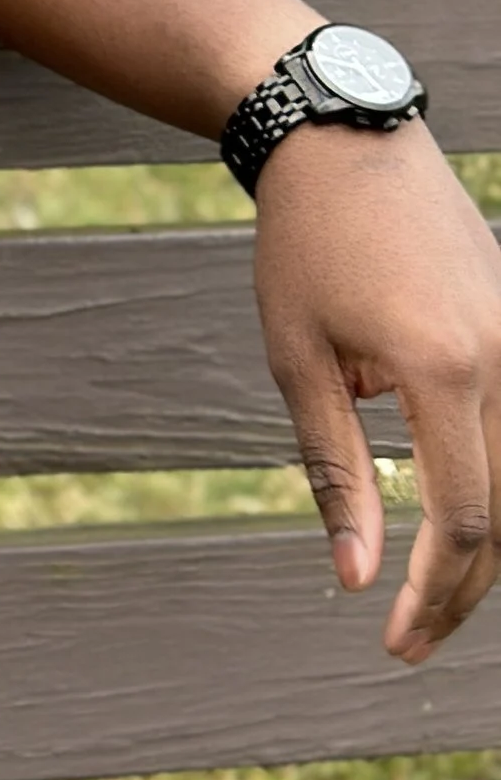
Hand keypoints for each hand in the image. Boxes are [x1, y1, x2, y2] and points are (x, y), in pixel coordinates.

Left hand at [254, 115, 500, 661]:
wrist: (343, 138)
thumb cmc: (304, 244)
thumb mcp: (298, 357)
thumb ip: (334, 470)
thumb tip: (356, 577)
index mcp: (444, 368)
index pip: (465, 519)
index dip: (434, 593)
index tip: (393, 641)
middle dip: (460, 587)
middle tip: (407, 640)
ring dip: (482, 542)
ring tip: (427, 592)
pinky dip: (494, 481)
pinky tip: (452, 518)